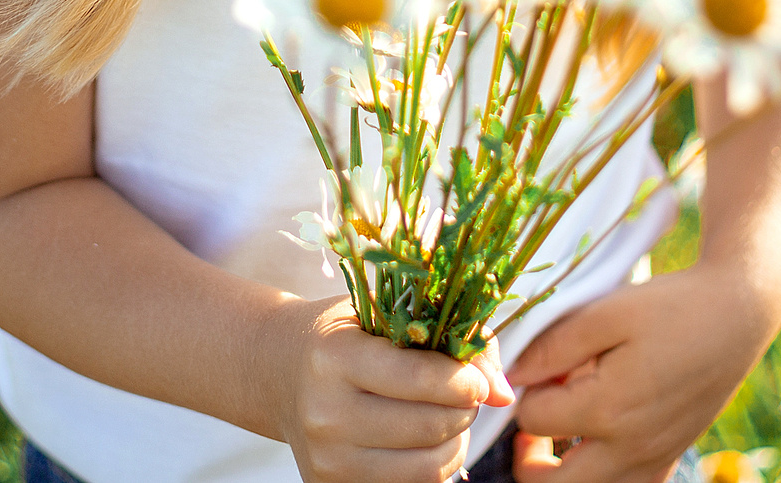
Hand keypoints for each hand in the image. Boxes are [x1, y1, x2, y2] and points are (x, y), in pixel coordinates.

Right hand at [255, 296, 513, 482]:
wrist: (276, 370)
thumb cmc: (343, 334)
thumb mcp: (386, 314)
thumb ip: (453, 340)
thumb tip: (504, 394)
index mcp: (334, 356)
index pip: (423, 379)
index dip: (466, 380)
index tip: (474, 377)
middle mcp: (324, 412)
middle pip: (431, 426)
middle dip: (463, 410)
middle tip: (462, 394)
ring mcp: (326, 458)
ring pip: (428, 467)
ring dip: (454, 442)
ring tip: (446, 417)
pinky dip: (431, 465)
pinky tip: (421, 439)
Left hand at [505, 268, 780, 481]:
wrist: (735, 316)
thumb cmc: (670, 307)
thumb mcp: (606, 312)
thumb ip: (553, 346)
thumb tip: (513, 375)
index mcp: (609, 409)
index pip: (533, 421)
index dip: (525, 392)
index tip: (540, 365)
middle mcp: (631, 448)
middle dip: (527, 458)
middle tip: (534, 417)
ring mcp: (652, 459)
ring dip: (562, 475)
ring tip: (560, 431)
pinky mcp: (667, 460)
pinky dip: (599, 476)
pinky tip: (597, 440)